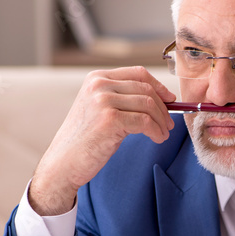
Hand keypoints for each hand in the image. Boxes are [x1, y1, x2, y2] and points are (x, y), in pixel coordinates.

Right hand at [29, 67, 176, 215]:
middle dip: (163, 108)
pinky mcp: (109, 119)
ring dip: (161, 121)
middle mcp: (99, 85)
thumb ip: (123, 98)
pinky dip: (156, 131)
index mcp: (96, 78)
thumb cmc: (85, 139)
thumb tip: (162, 98)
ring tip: (163, 134)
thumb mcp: (100, 109)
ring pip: (148, 105)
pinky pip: (145, 122)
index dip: (158, 86)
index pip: (138, 73)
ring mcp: (103, 101)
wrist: (64, 162)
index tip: (170, 100)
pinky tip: (157, 139)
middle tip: (169, 124)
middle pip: (146, 89)